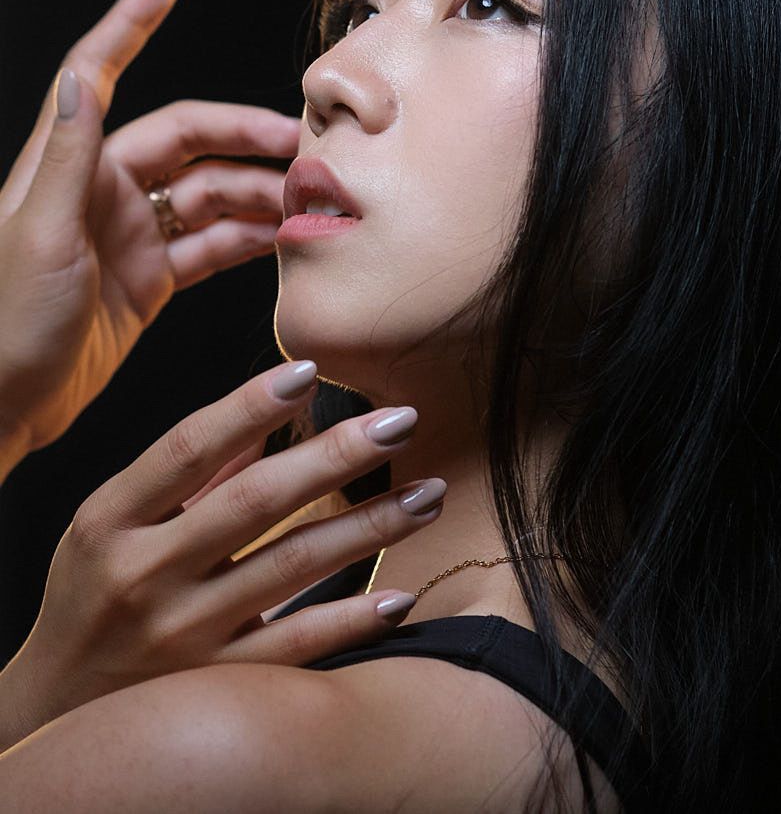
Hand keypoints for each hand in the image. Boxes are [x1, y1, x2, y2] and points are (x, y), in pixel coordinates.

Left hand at [0, 0, 302, 466]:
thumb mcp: (37, 236)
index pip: (102, 74)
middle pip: (189, 141)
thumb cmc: (3, 324)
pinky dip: (249, 240)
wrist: (0, 410)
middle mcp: (104, 190)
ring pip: (210, 194)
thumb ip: (69, 155)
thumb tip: (86, 73)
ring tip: (307, 200)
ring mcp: (131, 234)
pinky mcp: (150, 279)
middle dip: (247, 135)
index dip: (131, 24)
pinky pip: (211, 245)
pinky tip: (283, 239)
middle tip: (304, 146)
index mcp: (72, 168)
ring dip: (258, 193)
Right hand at [0, 359, 444, 751]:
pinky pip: (296, 647)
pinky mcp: (213, 685)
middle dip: (335, 455)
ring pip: (290, 567)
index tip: (313, 369)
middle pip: (254, 502)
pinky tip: (402, 593)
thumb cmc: (91, 594)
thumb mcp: (111, 523)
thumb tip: (266, 415)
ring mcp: (181, 636)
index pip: (188, 448)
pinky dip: (352, 619)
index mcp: (112, 521)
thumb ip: (187, 475)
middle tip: (401, 420)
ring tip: (428, 492)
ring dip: (369, 525)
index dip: (250, 404)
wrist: (55, 708)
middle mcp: (144, 575)